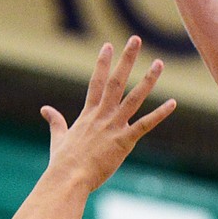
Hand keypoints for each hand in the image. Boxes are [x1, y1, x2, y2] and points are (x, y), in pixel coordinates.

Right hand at [42, 40, 175, 193]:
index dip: (103, 63)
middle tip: (135, 40)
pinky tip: (172, 103)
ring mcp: (113, 126)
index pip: (97, 82)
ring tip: (159, 63)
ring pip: (134, 98)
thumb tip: (45, 110)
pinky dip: (160, 114)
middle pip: (116, 81)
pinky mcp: (124, 141)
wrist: (68, 178)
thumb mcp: (58, 138)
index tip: (108, 45)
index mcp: (88, 114)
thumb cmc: (63, 163)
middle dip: (126, 59)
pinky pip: (145, 125)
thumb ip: (55, 121)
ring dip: (148, 80)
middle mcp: (101, 115)